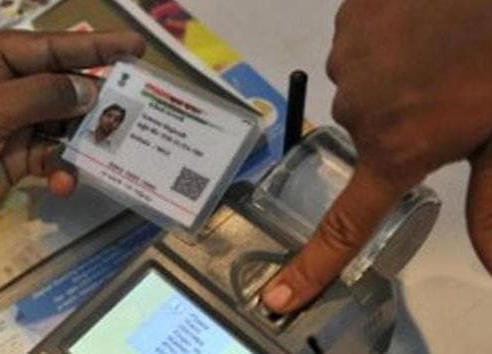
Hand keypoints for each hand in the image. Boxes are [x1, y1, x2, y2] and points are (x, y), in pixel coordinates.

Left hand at [0, 31, 144, 240]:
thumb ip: (39, 96)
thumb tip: (88, 88)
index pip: (53, 48)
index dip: (97, 48)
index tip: (137, 48)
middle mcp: (8, 84)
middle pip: (66, 85)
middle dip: (98, 100)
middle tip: (138, 108)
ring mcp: (16, 121)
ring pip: (66, 123)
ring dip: (83, 140)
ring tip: (110, 151)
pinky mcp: (19, 155)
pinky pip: (55, 155)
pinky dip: (63, 168)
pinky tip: (63, 182)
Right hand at [262, 0, 491, 311]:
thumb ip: (490, 199)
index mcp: (396, 146)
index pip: (346, 224)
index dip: (310, 267)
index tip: (277, 298)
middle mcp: (358, 111)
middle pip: (363, 132)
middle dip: (392, 121)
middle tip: (437, 93)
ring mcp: (348, 58)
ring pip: (360, 85)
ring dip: (387, 78)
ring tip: (430, 50)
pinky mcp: (349, 19)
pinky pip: (357, 45)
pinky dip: (381, 42)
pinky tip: (416, 23)